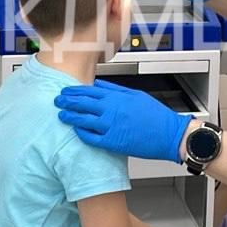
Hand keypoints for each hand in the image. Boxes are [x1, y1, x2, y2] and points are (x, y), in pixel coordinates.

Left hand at [56, 80, 190, 162]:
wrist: (169, 134)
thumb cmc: (156, 115)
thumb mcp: (136, 95)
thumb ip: (115, 89)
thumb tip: (98, 85)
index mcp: (117, 97)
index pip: (89, 91)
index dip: (74, 91)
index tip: (65, 91)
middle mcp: (112, 110)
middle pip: (82, 104)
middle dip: (67, 102)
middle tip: (57, 101)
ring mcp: (111, 126)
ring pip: (83, 120)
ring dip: (70, 117)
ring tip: (61, 116)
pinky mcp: (113, 142)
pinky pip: (91, 138)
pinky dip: (81, 133)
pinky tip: (76, 131)